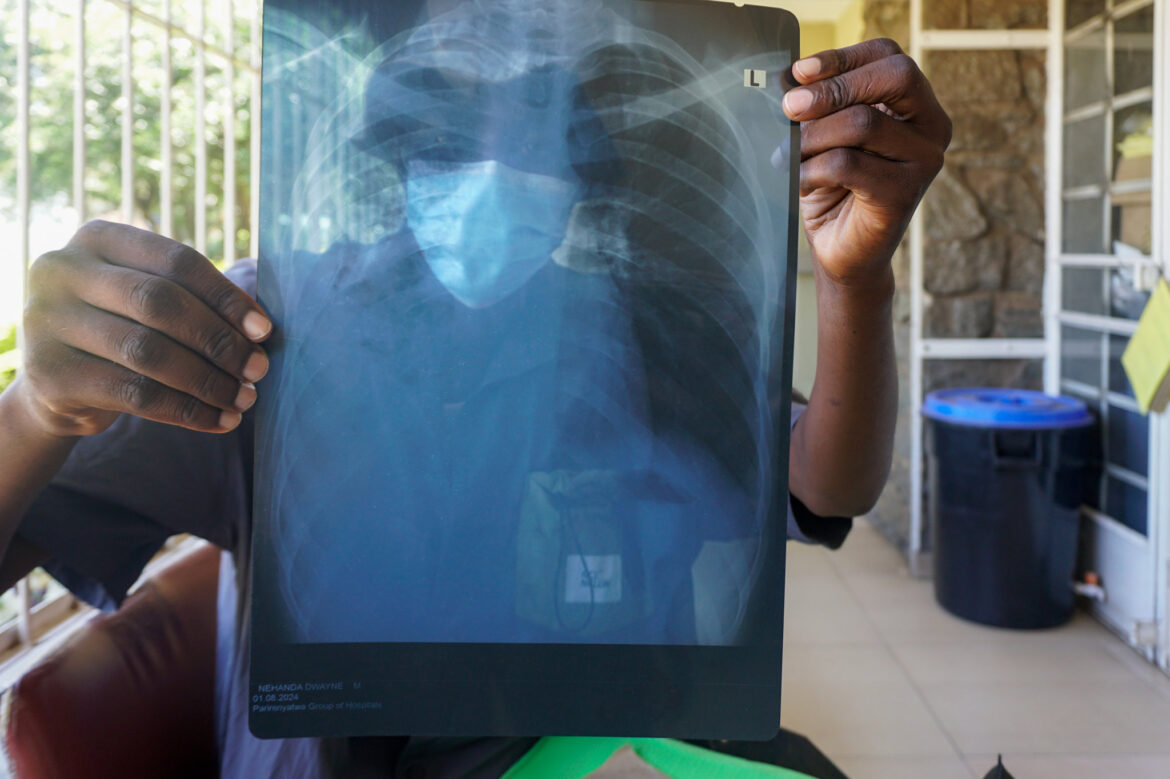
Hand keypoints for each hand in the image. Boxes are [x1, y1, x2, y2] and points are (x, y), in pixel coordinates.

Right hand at [16, 220, 271, 437]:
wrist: (59, 385)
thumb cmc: (124, 330)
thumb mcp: (149, 302)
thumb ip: (197, 299)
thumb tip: (260, 325)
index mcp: (97, 238)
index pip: (176, 261)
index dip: (226, 297)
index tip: (264, 330)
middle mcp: (61, 270)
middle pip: (161, 303)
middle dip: (219, 340)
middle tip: (258, 369)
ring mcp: (46, 321)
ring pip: (148, 352)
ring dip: (208, 381)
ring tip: (245, 398)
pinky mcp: (49, 374)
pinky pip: (135, 394)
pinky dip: (187, 410)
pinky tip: (221, 420)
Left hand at [783, 39, 950, 286]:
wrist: (841, 251)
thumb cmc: (834, 188)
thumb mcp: (825, 136)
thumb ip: (820, 105)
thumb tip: (792, 79)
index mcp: (917, 105)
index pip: (889, 56)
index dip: (843, 57)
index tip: (800, 72)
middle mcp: (931, 129)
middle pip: (894, 77)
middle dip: (834, 88)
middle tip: (790, 107)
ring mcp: (924, 161)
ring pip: (863, 122)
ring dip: (813, 137)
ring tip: (789, 156)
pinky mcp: (903, 194)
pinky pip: (847, 164)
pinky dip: (811, 169)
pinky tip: (801, 181)